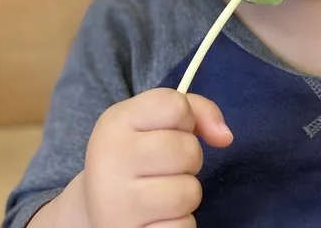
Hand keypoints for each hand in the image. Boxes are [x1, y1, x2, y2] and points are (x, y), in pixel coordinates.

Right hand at [84, 87, 232, 227]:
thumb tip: (225, 137)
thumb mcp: (154, 119)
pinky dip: (177, 224)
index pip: (176, 106)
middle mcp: (110, 161)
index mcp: (114, 123)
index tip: (170, 129)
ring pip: (190, 192)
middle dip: (189, 159)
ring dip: (184, 194)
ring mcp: (116, 204)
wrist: (95, 208)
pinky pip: (183, 227)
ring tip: (158, 194)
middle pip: (189, 150)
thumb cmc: (136, 156)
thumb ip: (195, 110)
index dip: (185, 118)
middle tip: (164, 167)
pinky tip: (154, 218)